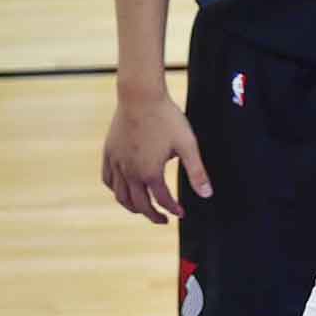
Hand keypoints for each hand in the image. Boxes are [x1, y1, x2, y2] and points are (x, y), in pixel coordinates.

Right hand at [100, 91, 211, 223]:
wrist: (140, 95)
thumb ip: (197, 172)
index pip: (163, 200)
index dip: (174, 210)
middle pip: (139, 204)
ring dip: (132, 207)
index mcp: (150, 172)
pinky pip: (107, 179)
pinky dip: (115, 189)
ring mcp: (116, 162)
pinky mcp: (109, 152)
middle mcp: (130, 171)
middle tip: (164, 220)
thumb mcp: (188, 145)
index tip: (182, 214)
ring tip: (143, 209)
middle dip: (152, 215)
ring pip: (120, 195)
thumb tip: (207, 194)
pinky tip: (123, 189)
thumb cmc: (166, 118)